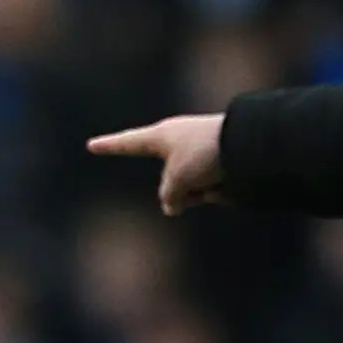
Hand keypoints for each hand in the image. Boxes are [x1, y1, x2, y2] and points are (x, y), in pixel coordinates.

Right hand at [85, 113, 228, 213]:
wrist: (250, 146)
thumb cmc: (205, 154)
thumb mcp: (177, 179)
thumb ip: (168, 195)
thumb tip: (173, 206)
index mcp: (161, 136)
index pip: (127, 143)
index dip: (109, 146)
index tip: (92, 145)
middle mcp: (177, 143)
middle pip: (167, 180)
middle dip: (181, 190)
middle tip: (199, 177)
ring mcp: (197, 154)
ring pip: (186, 190)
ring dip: (196, 194)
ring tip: (213, 179)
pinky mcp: (215, 164)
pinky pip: (204, 189)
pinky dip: (211, 191)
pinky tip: (226, 183)